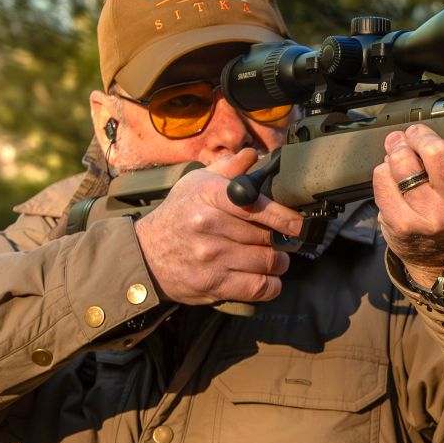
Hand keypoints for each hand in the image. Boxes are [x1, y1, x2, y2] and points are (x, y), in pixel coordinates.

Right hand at [133, 149, 305, 304]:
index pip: (257, 205)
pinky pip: (260, 287)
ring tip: (272, 257)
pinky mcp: (213, 285)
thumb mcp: (196, 184)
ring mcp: (211, 257)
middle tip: (279, 239)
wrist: (145, 255)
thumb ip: (228, 169)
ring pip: (269, 261)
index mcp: (209, 196)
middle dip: (280, 239)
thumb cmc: (178, 215)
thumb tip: (252, 155)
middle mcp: (209, 225)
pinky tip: (266, 277)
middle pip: (268, 236)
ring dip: (278, 262)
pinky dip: (271, 284)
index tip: (298, 223)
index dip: (284, 216)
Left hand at [372, 124, 443, 284]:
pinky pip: (383, 178)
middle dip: (421, 134)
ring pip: (403, 162)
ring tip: (400, 147)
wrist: (443, 252)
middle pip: (434, 153)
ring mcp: (429, 220)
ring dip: (398, 147)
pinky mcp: (401, 224)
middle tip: (418, 134)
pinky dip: (385, 169)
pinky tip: (393, 173)